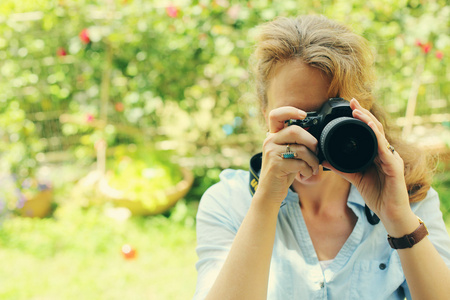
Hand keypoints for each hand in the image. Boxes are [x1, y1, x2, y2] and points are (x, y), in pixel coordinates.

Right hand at [257, 107, 319, 202]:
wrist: (269, 192)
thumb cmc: (282, 172)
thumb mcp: (287, 154)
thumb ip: (295, 142)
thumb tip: (314, 132)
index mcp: (272, 136)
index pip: (276, 115)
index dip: (290, 111)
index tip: (304, 115)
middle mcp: (269, 141)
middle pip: (295, 131)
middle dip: (311, 142)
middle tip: (315, 152)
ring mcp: (271, 152)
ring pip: (300, 148)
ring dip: (313, 160)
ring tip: (312, 167)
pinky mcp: (276, 165)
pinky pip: (299, 162)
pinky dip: (308, 169)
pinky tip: (306, 174)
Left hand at [323, 99, 413, 226]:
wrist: (391, 215)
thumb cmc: (377, 195)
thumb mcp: (355, 178)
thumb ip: (341, 168)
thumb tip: (324, 159)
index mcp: (376, 154)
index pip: (369, 131)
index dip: (360, 118)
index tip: (349, 106)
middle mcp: (386, 153)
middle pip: (375, 128)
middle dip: (363, 113)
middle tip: (352, 101)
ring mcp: (392, 158)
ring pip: (380, 134)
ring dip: (369, 121)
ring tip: (358, 111)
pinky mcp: (395, 167)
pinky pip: (384, 149)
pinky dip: (376, 137)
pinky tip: (370, 128)